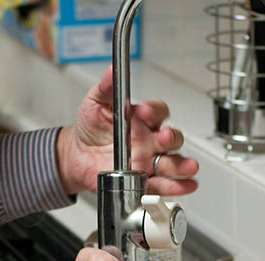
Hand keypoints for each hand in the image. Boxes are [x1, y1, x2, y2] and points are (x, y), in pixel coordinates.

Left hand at [56, 66, 198, 196]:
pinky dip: (177, 186)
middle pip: (172, 138)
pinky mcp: (145, 180)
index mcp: (142, 119)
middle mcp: (150, 140)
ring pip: (173, 162)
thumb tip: (112, 70)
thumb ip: (106, 87)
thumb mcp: (95, 102)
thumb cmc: (91, 128)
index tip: (142, 111)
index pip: (157, 112)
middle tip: (162, 138)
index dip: (153, 111)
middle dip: (171, 138)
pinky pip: (165, 185)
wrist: (77, 155)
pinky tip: (185, 185)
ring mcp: (150, 161)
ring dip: (182, 165)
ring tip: (187, 167)